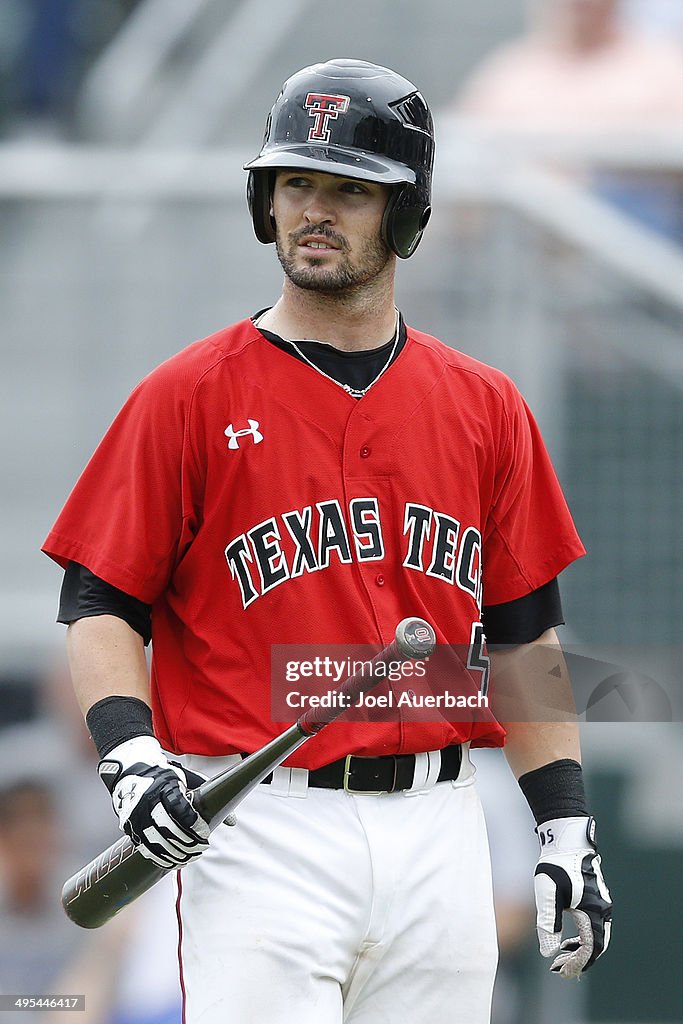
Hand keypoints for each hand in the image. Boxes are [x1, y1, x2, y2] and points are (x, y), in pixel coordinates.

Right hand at [98, 736, 209, 868]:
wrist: (132, 773)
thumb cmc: (166, 777)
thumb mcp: (188, 781)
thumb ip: (209, 798)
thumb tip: (232, 821)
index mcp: (165, 786)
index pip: (181, 810)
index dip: (195, 825)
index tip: (205, 833)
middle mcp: (148, 802)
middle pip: (169, 830)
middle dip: (188, 843)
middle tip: (201, 848)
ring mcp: (137, 816)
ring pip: (157, 842)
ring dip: (176, 854)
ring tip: (190, 857)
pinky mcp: (130, 827)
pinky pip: (145, 848)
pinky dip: (161, 858)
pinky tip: (173, 861)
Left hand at [534, 816, 611, 978]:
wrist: (567, 839)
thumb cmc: (556, 864)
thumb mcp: (547, 894)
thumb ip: (547, 924)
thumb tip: (548, 954)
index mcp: (593, 911)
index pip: (590, 948)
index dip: (576, 963)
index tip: (560, 972)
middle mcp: (602, 910)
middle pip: (596, 946)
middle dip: (579, 961)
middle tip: (560, 970)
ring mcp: (601, 905)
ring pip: (596, 937)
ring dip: (580, 951)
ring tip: (561, 958)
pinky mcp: (596, 900)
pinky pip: (594, 927)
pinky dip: (582, 939)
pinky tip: (566, 941)